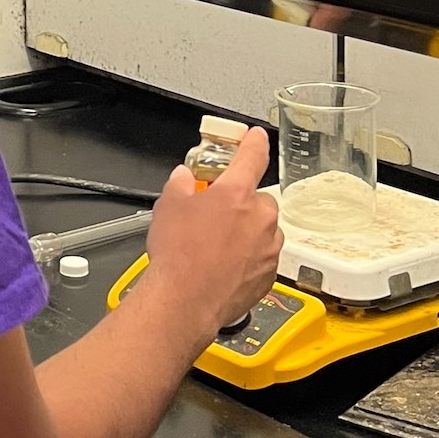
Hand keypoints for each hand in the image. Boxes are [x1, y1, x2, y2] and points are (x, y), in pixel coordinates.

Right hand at [141, 126, 281, 350]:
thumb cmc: (178, 254)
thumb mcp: (168, 206)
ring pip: (263, 229)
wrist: (185, 301)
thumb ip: (180, 185)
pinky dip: (249, 256)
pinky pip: (263, 256)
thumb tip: (184, 179)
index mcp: (237, 193)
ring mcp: (269, 247)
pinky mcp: (270, 273)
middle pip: (257, 199)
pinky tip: (223, 265)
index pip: (253, 156)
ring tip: (216, 246)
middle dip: (240, 203)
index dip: (254, 142)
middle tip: (216, 214)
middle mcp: (261, 217)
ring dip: (246, 231)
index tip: (255, 136)